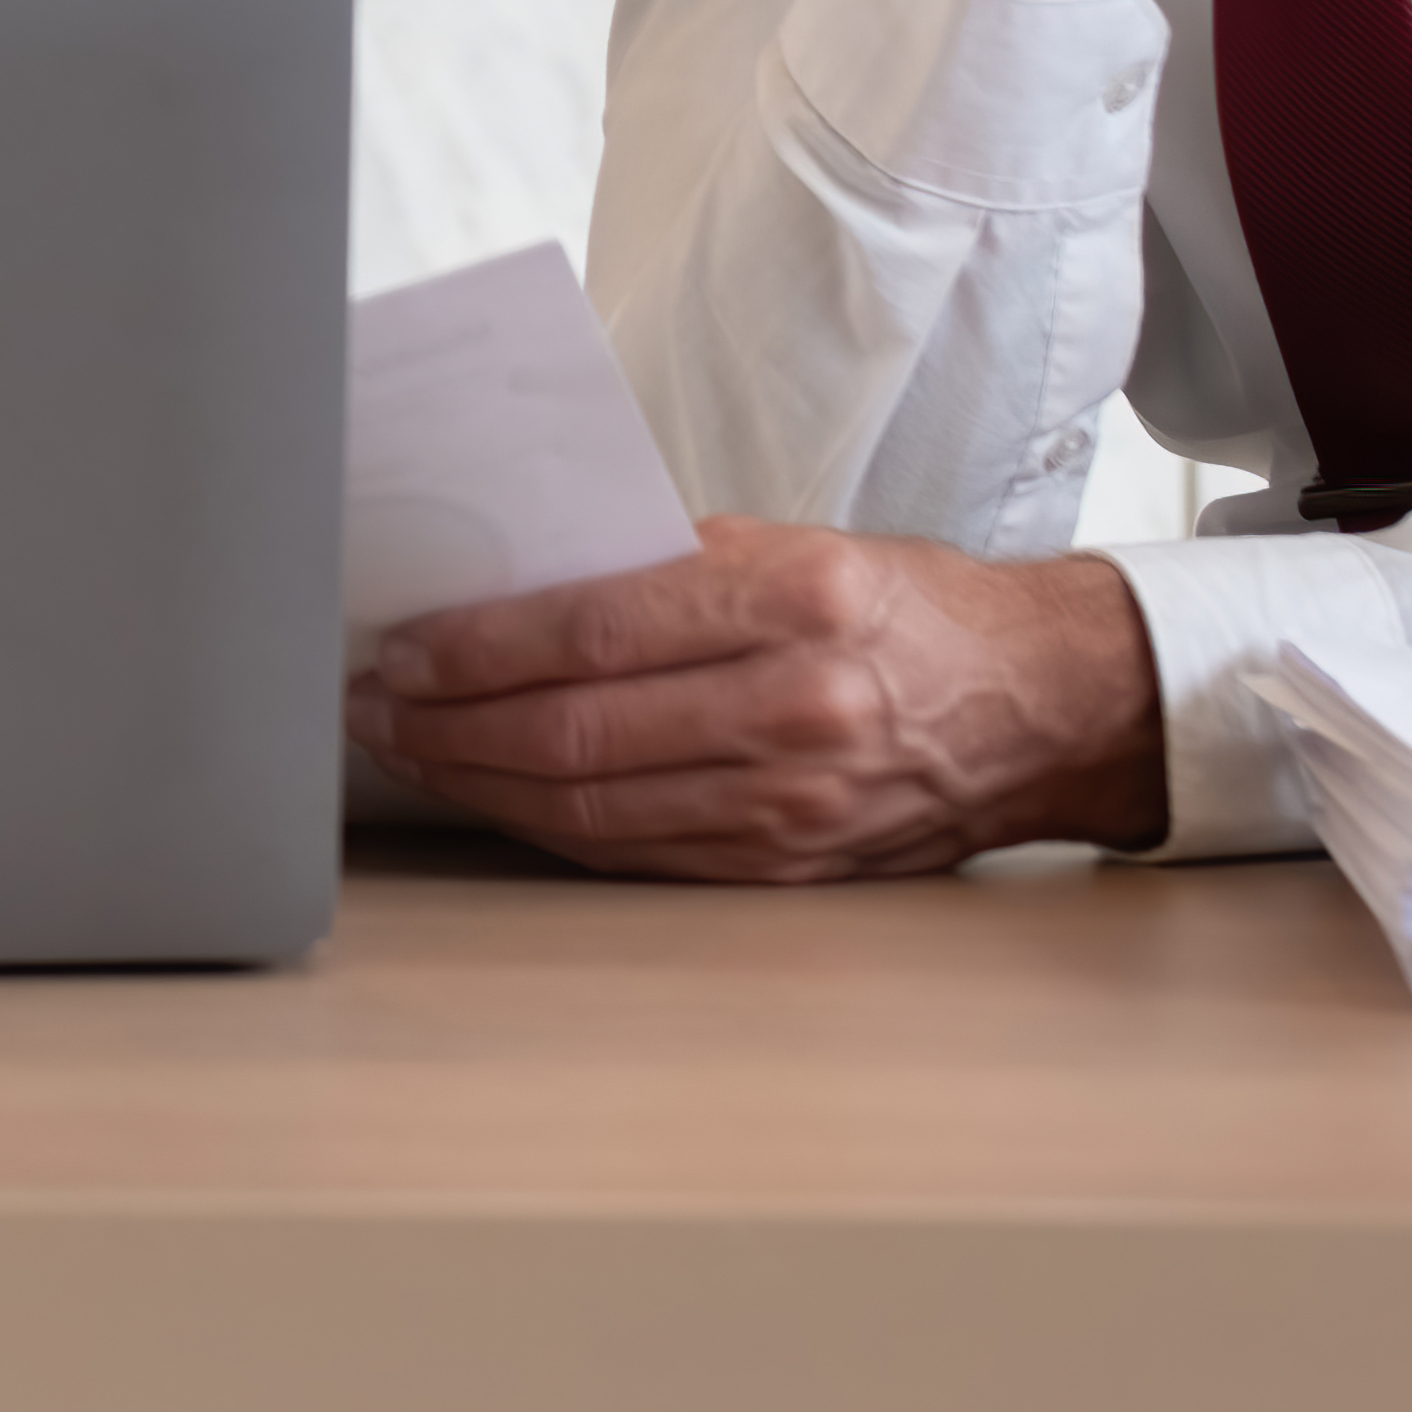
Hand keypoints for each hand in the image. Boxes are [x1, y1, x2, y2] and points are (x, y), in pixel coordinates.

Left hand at [357, 522, 1165, 880]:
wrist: (1035, 706)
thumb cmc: (900, 606)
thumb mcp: (792, 545)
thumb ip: (662, 566)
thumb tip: (508, 583)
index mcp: (798, 600)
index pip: (594, 629)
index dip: (477, 647)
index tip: (402, 645)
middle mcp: (800, 708)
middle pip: (578, 731)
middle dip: (450, 723)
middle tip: (376, 703)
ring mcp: (796, 803)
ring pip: (593, 808)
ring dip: (481, 783)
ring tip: (411, 749)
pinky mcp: (788, 866)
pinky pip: (637, 853)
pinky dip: (550, 828)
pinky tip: (496, 798)